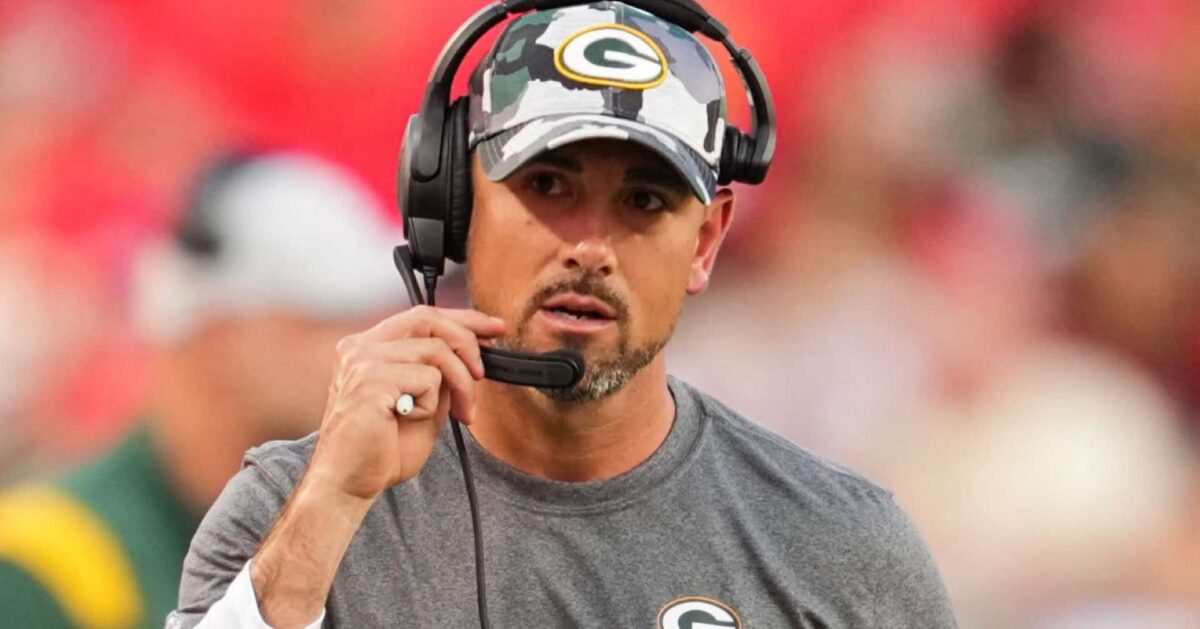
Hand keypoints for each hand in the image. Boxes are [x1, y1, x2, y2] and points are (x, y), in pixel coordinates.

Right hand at [307, 306, 505, 502]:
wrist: (348, 484)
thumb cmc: (380, 451)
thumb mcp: (423, 403)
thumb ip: (440, 376)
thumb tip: (472, 355)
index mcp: (368, 349)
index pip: (421, 317)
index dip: (462, 319)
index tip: (493, 328)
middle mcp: (360, 348)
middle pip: (429, 319)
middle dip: (468, 340)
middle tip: (483, 372)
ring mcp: (362, 361)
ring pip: (436, 351)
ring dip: (460, 384)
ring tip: (461, 413)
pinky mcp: (370, 380)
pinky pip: (427, 378)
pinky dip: (432, 403)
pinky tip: (412, 420)